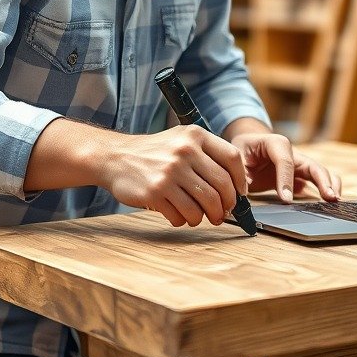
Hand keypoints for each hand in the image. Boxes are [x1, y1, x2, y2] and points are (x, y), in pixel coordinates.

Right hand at [96, 125, 248, 227]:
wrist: (115, 157)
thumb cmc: (154, 152)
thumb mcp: (181, 140)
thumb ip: (207, 155)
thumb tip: (237, 186)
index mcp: (195, 135)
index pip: (232, 159)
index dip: (240, 181)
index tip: (239, 194)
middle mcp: (184, 151)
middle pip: (222, 187)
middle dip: (226, 206)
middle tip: (222, 213)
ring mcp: (169, 172)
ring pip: (205, 205)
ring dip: (206, 217)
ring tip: (199, 216)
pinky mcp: (155, 191)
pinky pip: (182, 215)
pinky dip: (184, 220)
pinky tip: (177, 214)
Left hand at [230, 132, 341, 202]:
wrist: (250, 144)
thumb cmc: (244, 150)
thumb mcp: (238, 158)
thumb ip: (241, 174)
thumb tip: (244, 193)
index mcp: (275, 143)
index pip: (285, 161)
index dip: (286, 180)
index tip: (286, 200)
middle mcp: (292, 152)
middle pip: (312, 165)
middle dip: (322, 180)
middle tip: (329, 197)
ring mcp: (299, 163)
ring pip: (320, 172)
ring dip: (329, 185)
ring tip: (335, 200)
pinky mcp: (302, 174)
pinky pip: (318, 180)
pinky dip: (327, 188)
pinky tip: (330, 202)